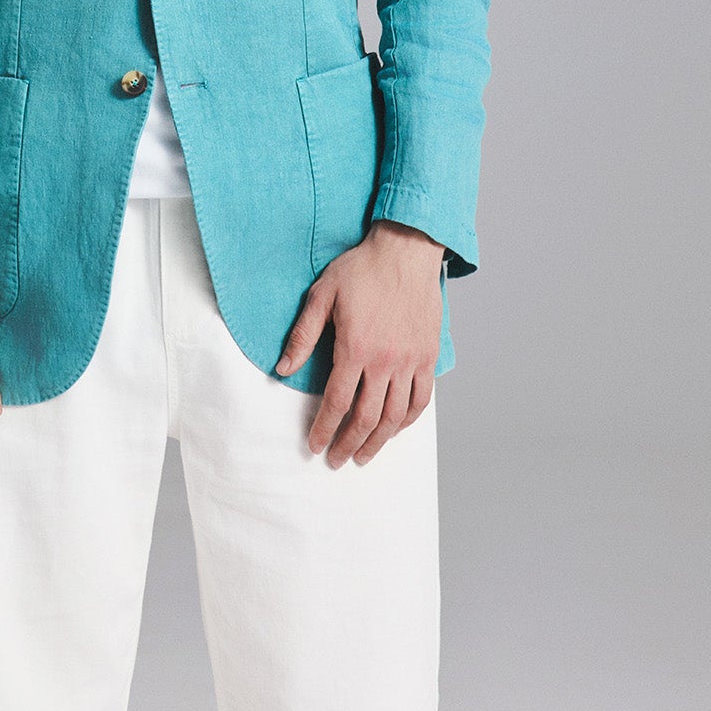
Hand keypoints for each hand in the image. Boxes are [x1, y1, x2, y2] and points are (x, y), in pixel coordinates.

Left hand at [276, 221, 443, 466]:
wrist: (405, 251)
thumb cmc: (361, 270)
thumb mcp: (322, 296)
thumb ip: (303, 335)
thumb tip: (282, 369)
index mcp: (355, 348)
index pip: (337, 402)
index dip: (324, 428)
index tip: (314, 445)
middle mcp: (385, 361)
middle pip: (366, 417)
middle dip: (348, 443)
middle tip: (336, 459)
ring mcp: (410, 361)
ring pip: (394, 416)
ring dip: (378, 441)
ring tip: (364, 455)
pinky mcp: (428, 356)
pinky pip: (421, 399)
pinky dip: (408, 420)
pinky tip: (395, 430)